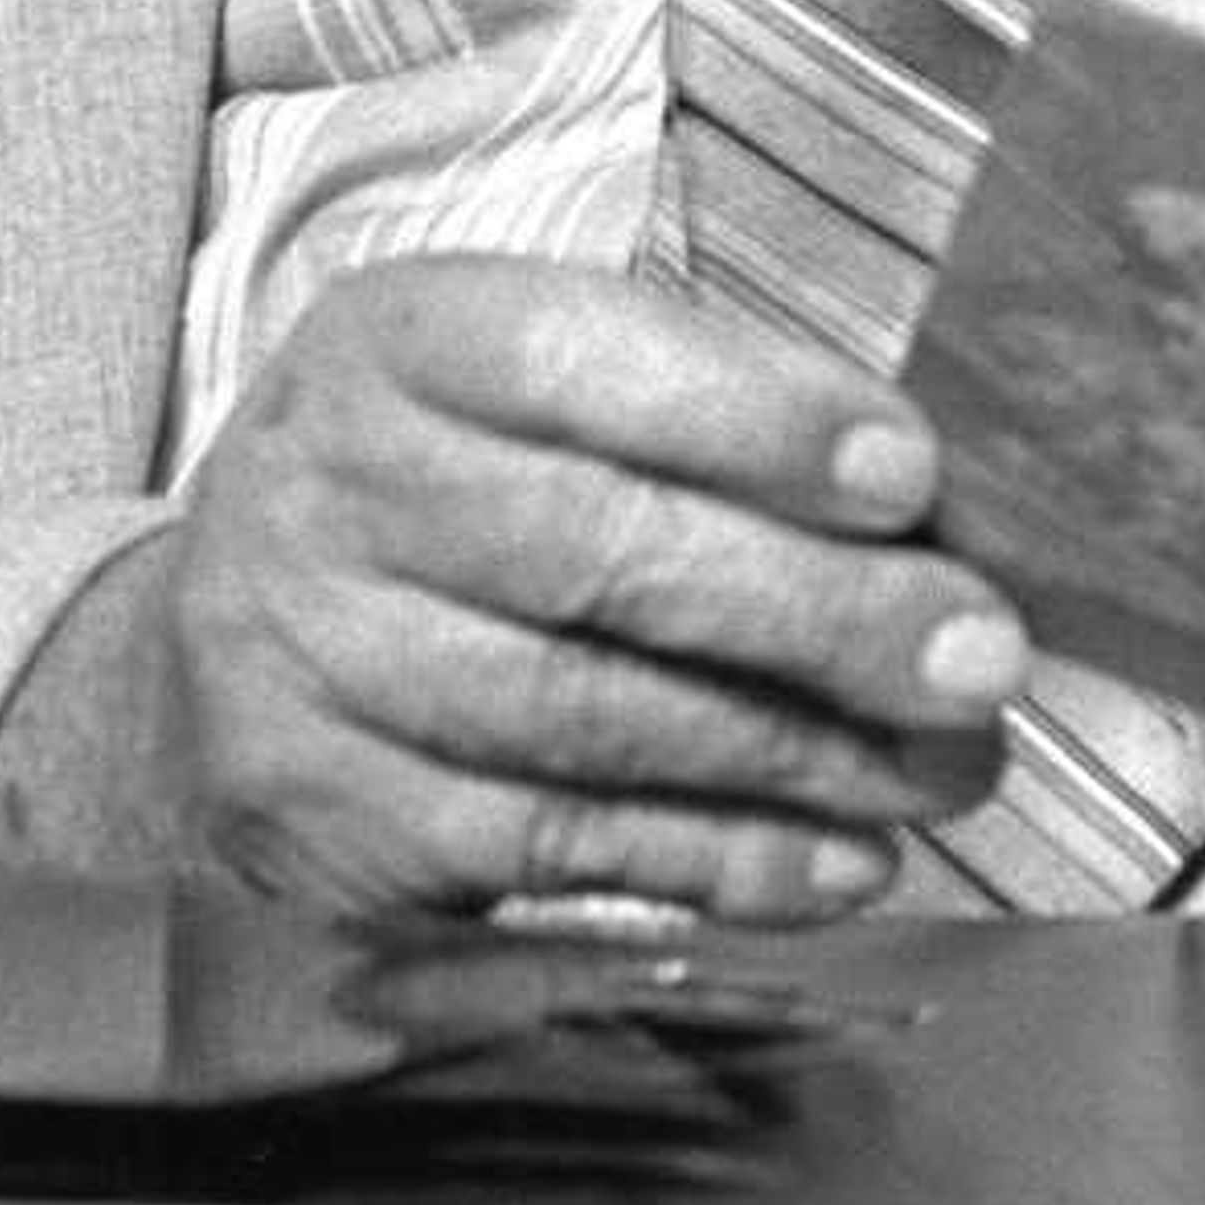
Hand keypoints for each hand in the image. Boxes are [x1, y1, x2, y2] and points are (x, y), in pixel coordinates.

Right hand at [119, 255, 1023, 922]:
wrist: (224, 644)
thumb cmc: (451, 487)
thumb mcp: (529, 389)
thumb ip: (701, 415)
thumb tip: (926, 511)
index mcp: (394, 341)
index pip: (575, 360)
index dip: (753, 419)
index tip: (911, 475)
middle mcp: (329, 491)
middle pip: (594, 552)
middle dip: (816, 609)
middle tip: (980, 654)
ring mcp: (311, 668)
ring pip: (585, 719)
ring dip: (798, 755)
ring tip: (945, 768)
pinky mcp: (323, 826)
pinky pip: (553, 852)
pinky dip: (719, 864)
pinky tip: (841, 862)